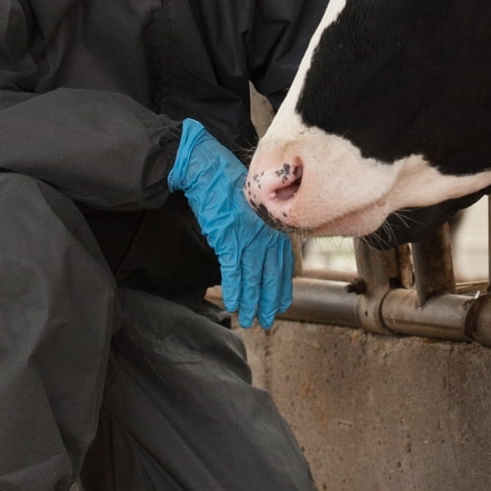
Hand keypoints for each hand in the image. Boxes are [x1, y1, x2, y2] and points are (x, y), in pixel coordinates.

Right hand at [167, 119, 292, 328]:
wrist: (207, 168)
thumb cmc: (227, 182)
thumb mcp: (253, 204)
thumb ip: (260, 226)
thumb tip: (259, 248)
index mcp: (273, 224)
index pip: (283, 263)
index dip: (281, 287)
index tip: (281, 304)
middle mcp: (265, 233)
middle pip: (271, 275)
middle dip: (268, 302)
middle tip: (267, 322)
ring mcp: (248, 236)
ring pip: (253, 278)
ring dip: (251, 302)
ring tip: (249, 320)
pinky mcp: (228, 238)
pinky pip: (234, 272)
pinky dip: (234, 291)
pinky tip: (232, 305)